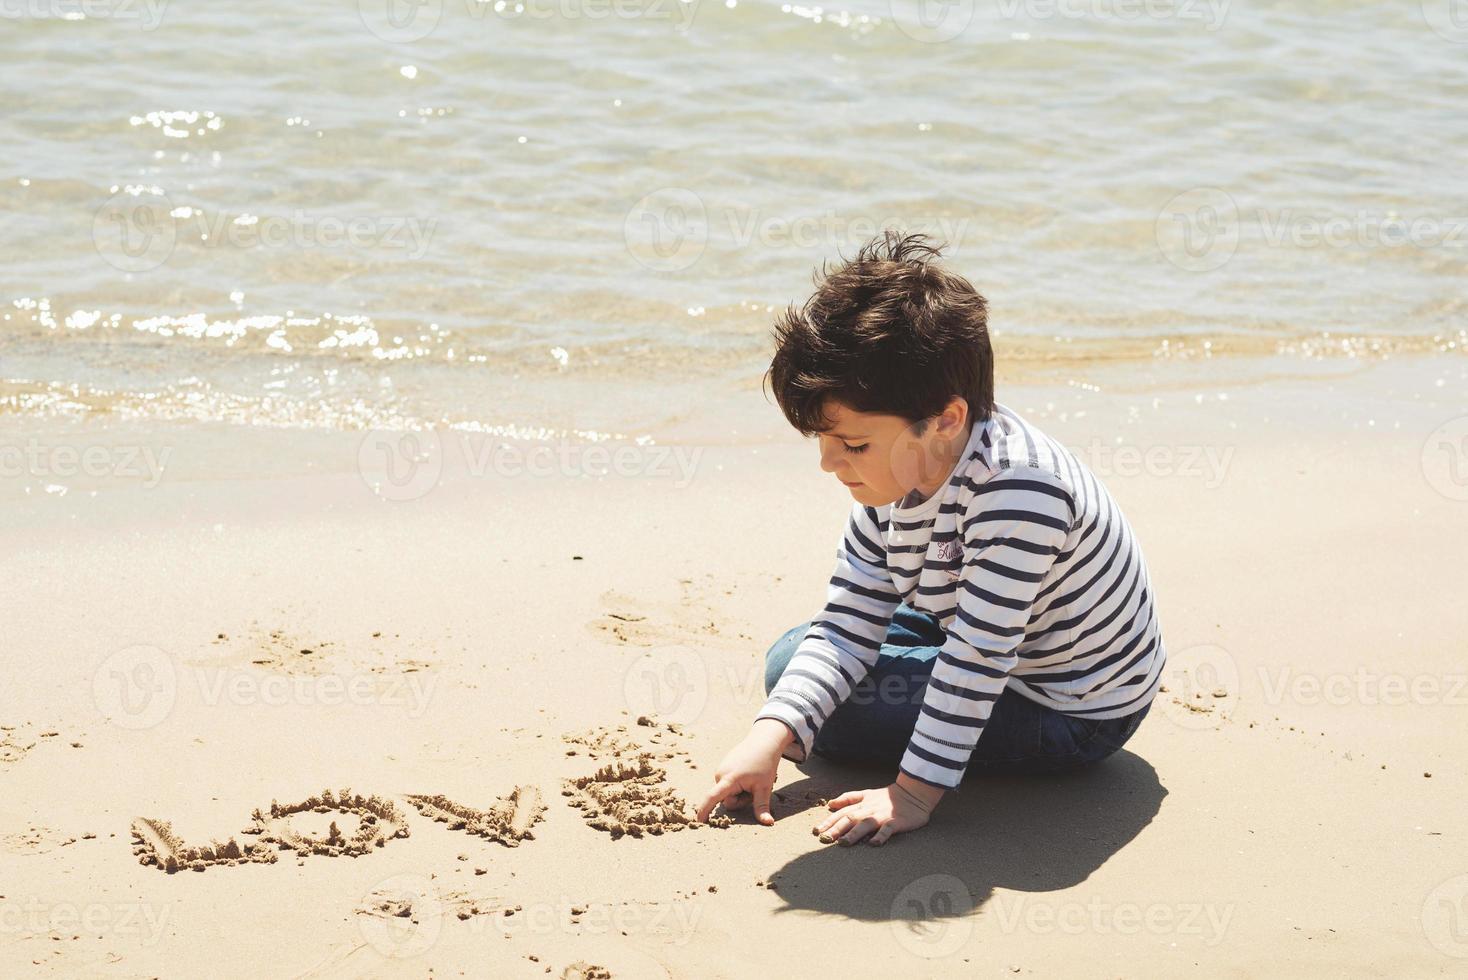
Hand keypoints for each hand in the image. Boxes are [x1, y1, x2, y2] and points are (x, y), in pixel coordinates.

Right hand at [694, 719, 793, 825]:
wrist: (764, 741)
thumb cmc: (765, 763)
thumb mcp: (765, 787)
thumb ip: (761, 807)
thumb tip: (768, 823)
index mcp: (729, 779)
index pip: (712, 797)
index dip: (705, 810)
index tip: (699, 822)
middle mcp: (720, 774)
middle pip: (727, 800)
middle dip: (740, 800)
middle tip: (754, 788)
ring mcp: (720, 769)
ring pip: (727, 793)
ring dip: (739, 792)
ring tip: (751, 779)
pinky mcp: (723, 766)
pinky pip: (727, 784)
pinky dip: (737, 785)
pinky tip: (747, 774)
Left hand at [812, 775, 944, 845]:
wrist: (912, 793)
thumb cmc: (887, 797)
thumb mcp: (865, 794)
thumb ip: (848, 798)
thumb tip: (830, 804)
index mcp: (861, 804)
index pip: (841, 812)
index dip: (828, 821)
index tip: (816, 831)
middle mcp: (869, 810)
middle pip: (849, 818)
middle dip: (836, 828)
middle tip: (824, 839)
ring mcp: (882, 816)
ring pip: (865, 824)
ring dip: (854, 833)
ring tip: (843, 843)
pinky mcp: (896, 822)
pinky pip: (887, 829)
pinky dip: (880, 836)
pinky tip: (873, 844)